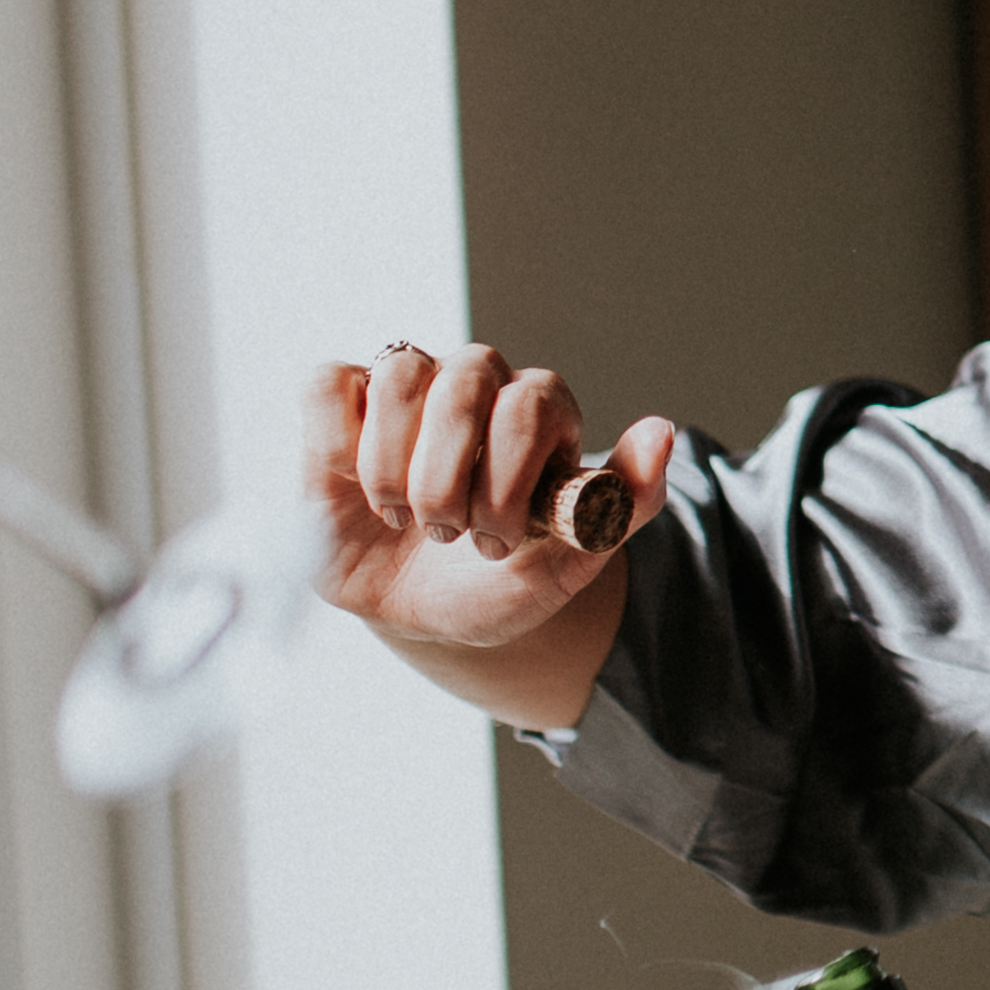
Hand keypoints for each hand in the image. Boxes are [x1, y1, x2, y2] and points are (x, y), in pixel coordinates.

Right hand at [300, 340, 678, 656]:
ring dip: (395, 465)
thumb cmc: (500, 583)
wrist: (426, 615)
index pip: (530, 401)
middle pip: (463, 380)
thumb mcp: (571, 562)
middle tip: (451, 535)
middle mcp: (475, 384)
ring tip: (404, 519)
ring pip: (398, 373)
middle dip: (451, 479)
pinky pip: (328, 384)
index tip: (496, 541)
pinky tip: (360, 492)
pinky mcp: (342, 410)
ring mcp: (407, 393)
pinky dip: (339, 441)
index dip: (507, 475)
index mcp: (539, 411)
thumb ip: (626, 502)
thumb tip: (662, 432)